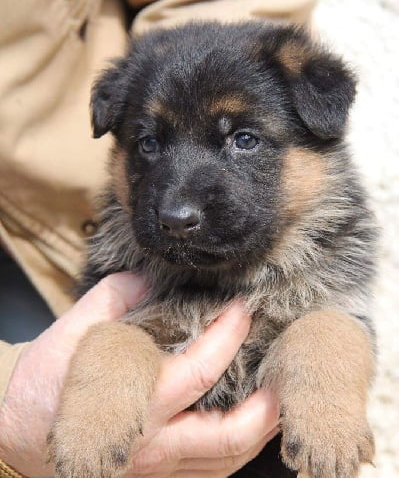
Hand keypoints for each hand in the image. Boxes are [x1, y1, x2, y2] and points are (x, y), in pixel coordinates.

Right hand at [0, 273, 278, 477]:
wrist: (17, 431)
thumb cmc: (46, 382)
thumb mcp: (72, 331)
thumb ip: (114, 298)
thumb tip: (147, 274)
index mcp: (140, 399)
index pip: (202, 368)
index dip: (229, 334)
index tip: (244, 308)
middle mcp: (156, 441)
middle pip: (230, 434)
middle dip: (269, 406)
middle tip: (290, 374)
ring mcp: (158, 466)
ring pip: (225, 460)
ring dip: (261, 432)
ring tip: (282, 401)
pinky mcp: (156, 476)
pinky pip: (208, 471)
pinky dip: (235, 449)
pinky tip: (248, 427)